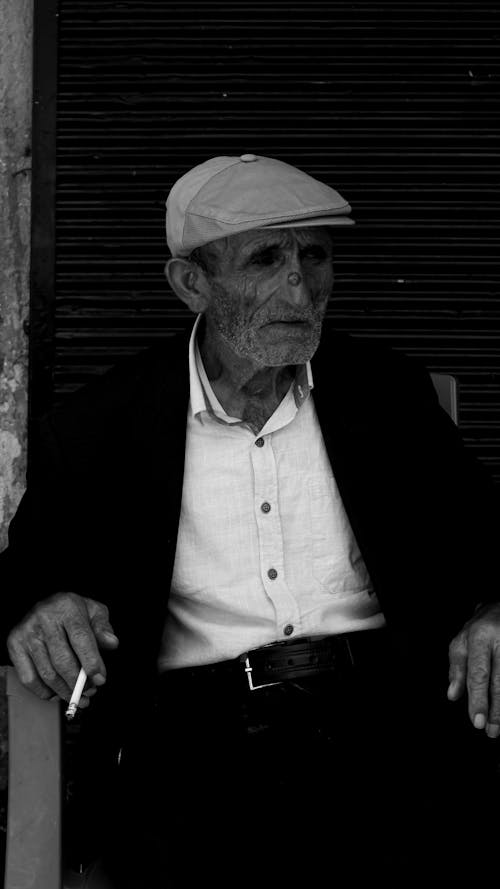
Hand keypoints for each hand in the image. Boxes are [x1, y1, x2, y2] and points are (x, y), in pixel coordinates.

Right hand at [7, 592, 118, 707]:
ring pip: (47, 673)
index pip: (81, 639)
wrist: (45, 605)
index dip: (91, 663)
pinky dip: (44, 692)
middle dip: (79, 683)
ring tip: (78, 696)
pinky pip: (29, 679)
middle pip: (63, 661)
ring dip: (65, 691)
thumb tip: (112, 643)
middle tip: (90, 692)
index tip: (100, 680)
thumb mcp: (93, 611)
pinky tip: (57, 693)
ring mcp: (27, 633)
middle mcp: (44, 619)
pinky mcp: (14, 645)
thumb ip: (103, 628)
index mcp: (67, 607)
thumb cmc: (73, 612)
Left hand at [448, 602, 499, 738]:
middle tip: (490, 730)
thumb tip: (453, 695)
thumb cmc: (481, 628)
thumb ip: (457, 668)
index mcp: (480, 636)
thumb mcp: (462, 641)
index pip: (479, 673)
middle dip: (494, 709)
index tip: (477, 721)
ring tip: (497, 726)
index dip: (478, 699)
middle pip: (499, 682)